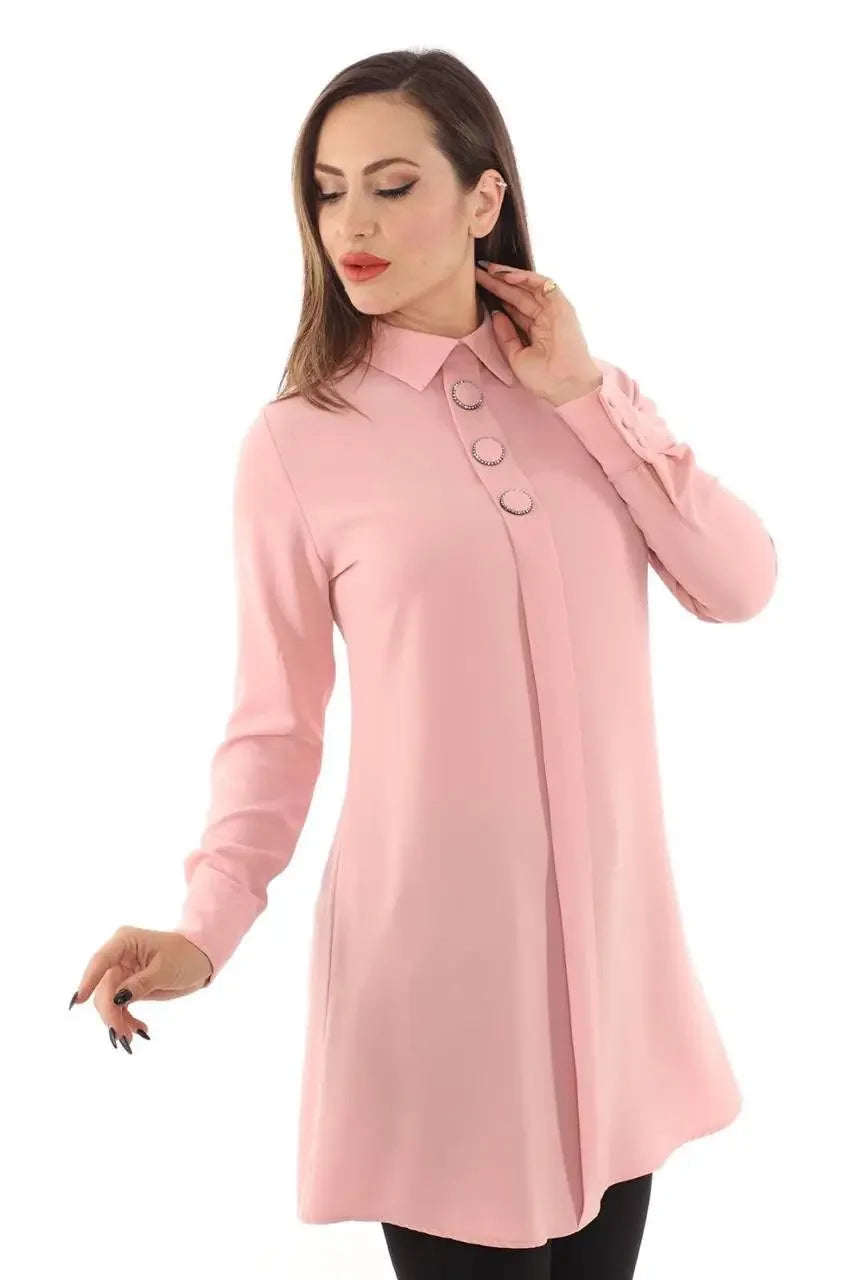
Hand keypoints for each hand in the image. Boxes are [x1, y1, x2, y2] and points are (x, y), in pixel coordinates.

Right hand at [67, 926, 213, 1051]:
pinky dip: (125, 1020)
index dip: (88, 980)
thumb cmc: (185, 956)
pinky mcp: (128, 987)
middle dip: (109, 1012)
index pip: (101, 961)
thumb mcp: (164, 970)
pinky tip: (139, 1030)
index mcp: (125, 941)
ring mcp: (122, 972)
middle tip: (120, 1034)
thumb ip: (139, 984)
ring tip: (131, 1037)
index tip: (80, 1001)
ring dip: (117, 1020)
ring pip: (109, 1001)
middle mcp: (119, 956)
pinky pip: (119, 1006)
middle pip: (103, 987)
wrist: (200, 959)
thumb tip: (116, 999)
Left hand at [475, 261, 602, 404]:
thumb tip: (494, 314)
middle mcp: (544, 317)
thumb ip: (506, 336)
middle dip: (497, 282)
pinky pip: (543, 285)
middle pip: (518, 294)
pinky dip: (526, 277)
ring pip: (529, 286)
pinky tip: (506, 275)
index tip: (477, 288)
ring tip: (487, 269)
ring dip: (508, 276)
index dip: (496, 296)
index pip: (513, 307)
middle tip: (476, 271)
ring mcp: (553, 310)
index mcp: (535, 329)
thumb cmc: (545, 379)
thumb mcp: (516, 357)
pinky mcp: (562, 305)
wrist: (566, 385)